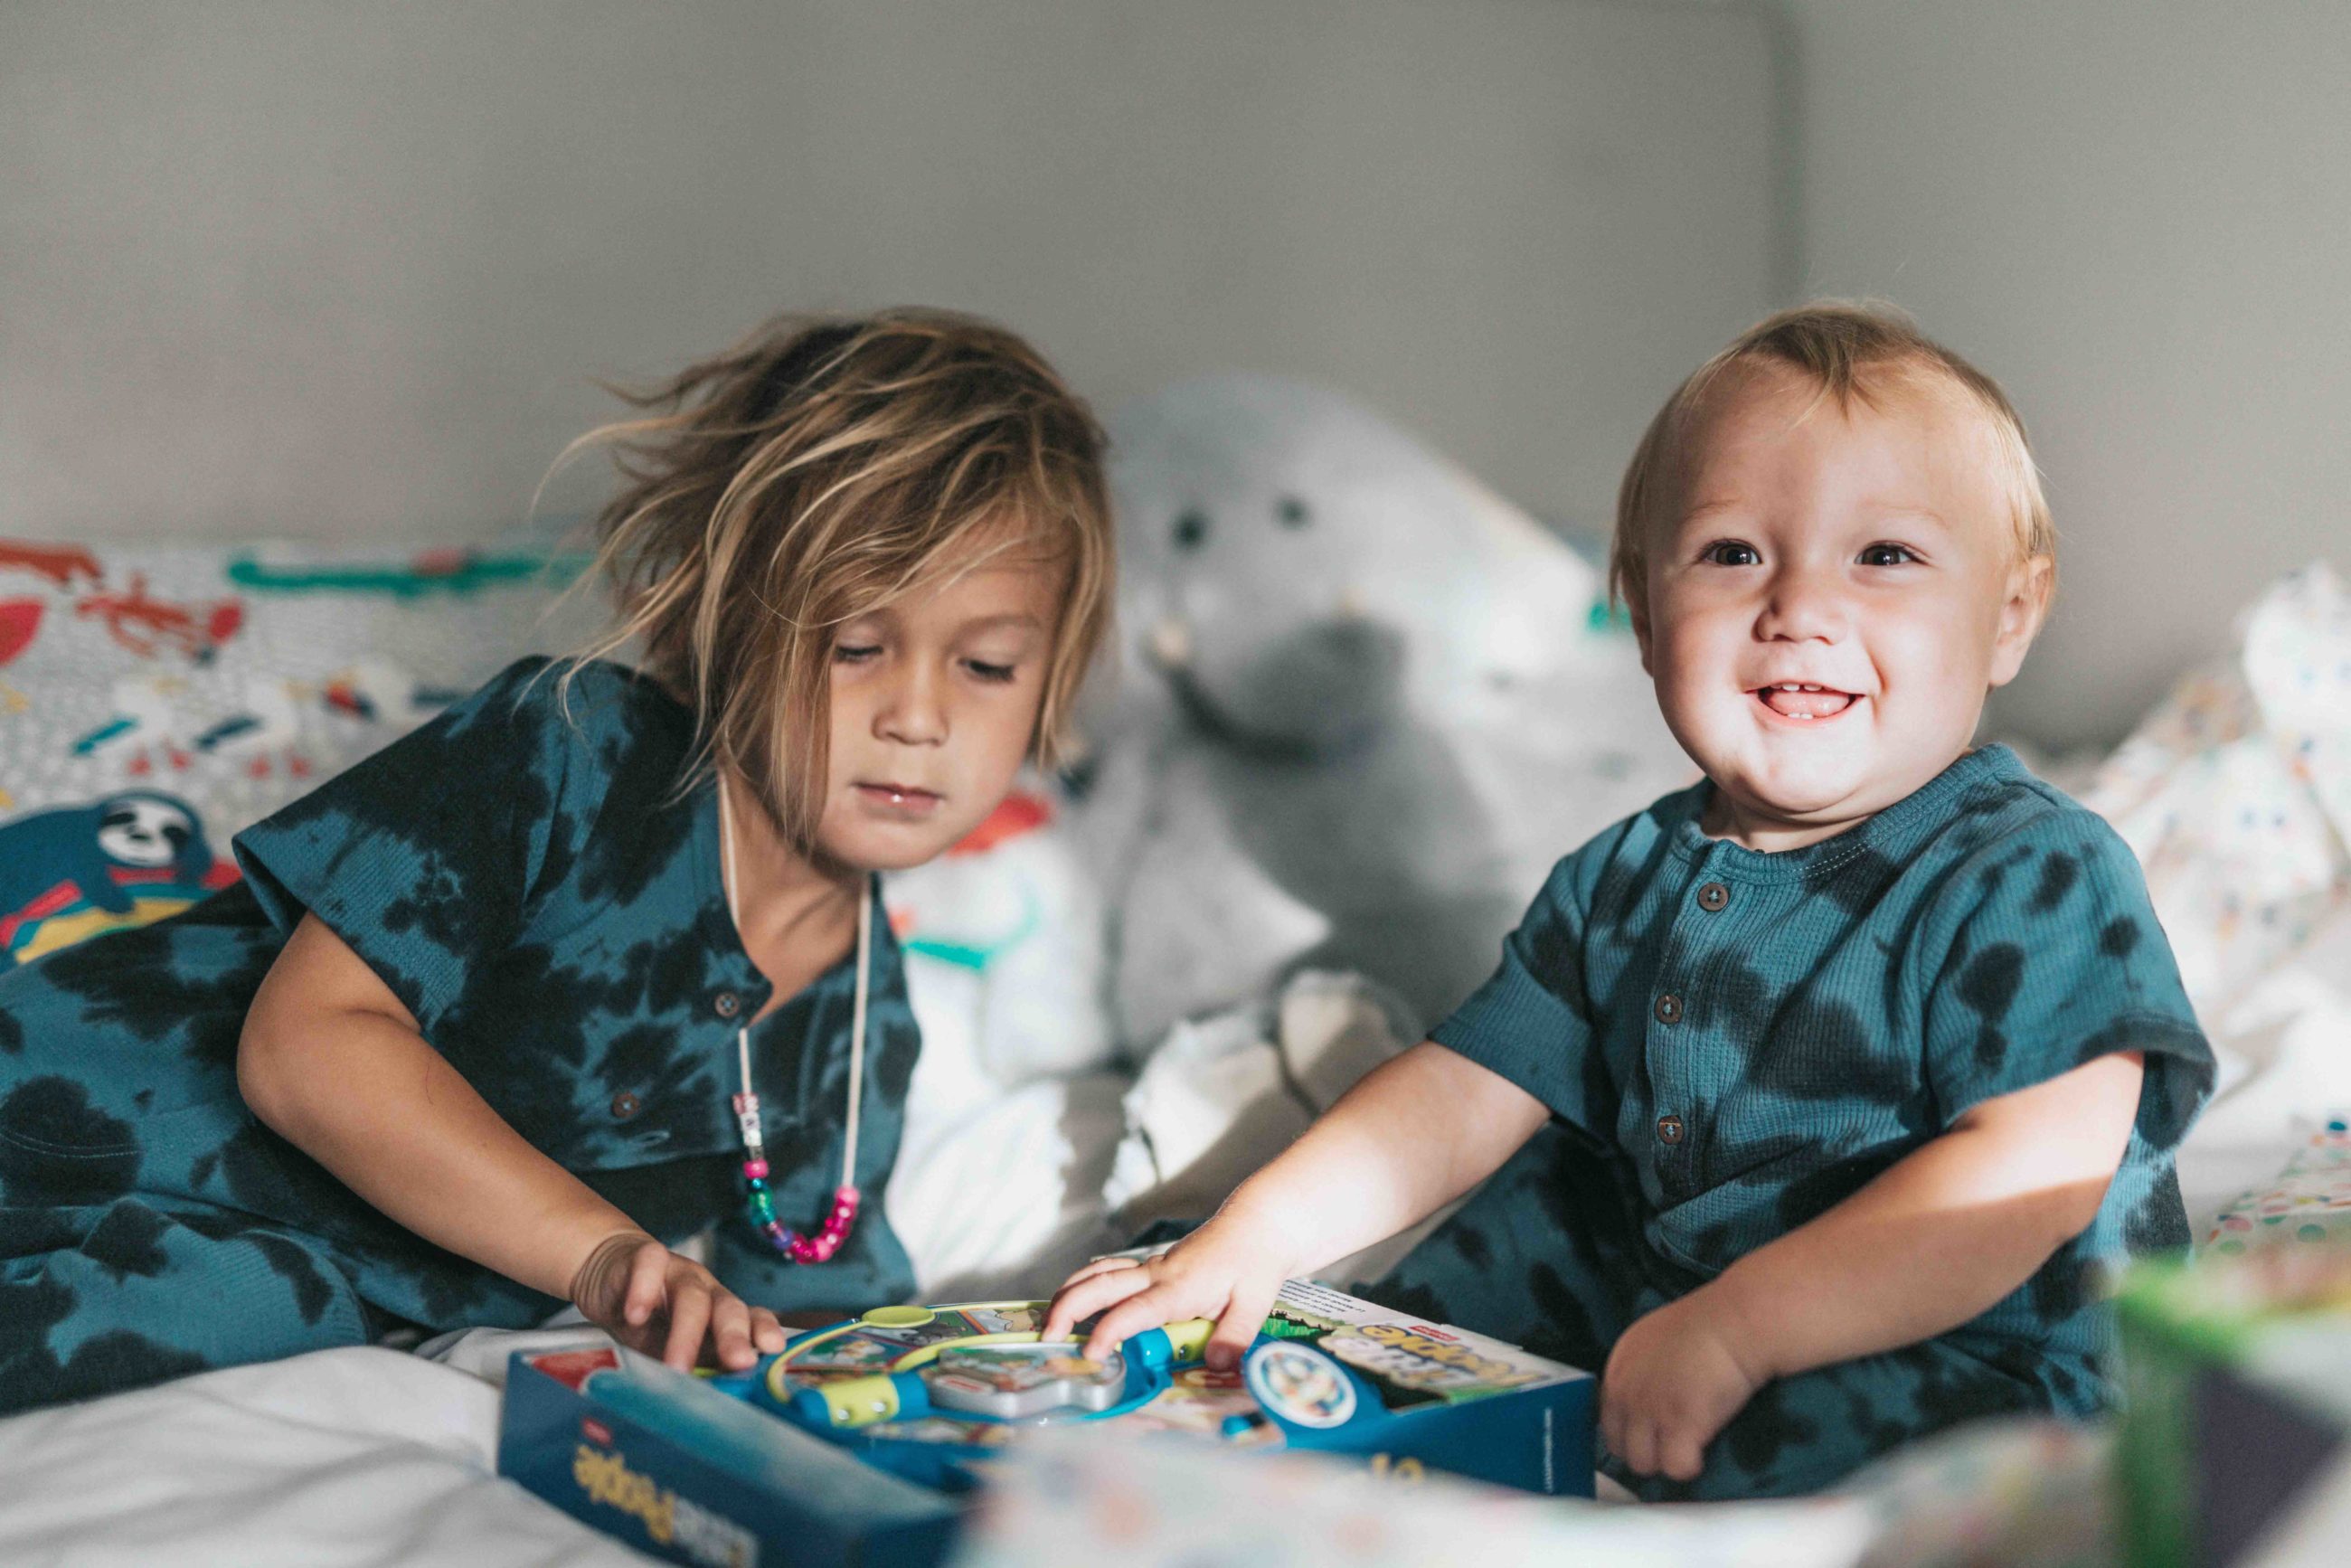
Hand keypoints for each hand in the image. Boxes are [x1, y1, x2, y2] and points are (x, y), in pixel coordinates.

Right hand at [569, 1230, 788, 1372]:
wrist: (608, 1271)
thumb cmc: (648, 1319)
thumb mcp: (670, 1346)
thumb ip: (693, 1365)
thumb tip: (712, 1404)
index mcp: (719, 1310)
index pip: (751, 1317)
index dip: (763, 1330)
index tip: (774, 1349)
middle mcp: (705, 1289)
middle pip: (727, 1308)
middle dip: (735, 1335)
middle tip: (739, 1362)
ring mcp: (677, 1271)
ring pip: (690, 1295)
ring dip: (686, 1332)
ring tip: (677, 1366)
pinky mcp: (642, 1256)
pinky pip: (649, 1265)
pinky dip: (643, 1289)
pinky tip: (635, 1316)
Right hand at [1042, 1220, 1291, 1370]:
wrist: (1258, 1225)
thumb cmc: (1256, 1263)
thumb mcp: (1255, 1302)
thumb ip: (1235, 1335)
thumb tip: (1216, 1366)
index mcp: (1179, 1287)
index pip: (1135, 1310)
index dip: (1109, 1331)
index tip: (1092, 1354)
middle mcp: (1157, 1275)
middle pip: (1100, 1285)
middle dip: (1068, 1308)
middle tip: (1047, 1337)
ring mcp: (1151, 1268)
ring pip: (1099, 1274)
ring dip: (1069, 1293)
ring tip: (1048, 1321)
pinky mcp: (1152, 1268)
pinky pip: (1110, 1272)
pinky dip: (1085, 1283)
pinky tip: (1074, 1300)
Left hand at [1599, 1291, 1767, 1482]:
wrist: (1735, 1322)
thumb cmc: (1707, 1324)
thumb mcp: (1655, 1340)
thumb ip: (1642, 1370)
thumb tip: (1646, 1396)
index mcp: (1618, 1369)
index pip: (1608, 1420)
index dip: (1631, 1433)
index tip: (1652, 1435)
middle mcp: (1625, 1392)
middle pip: (1620, 1447)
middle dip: (1646, 1451)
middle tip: (1674, 1444)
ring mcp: (1649, 1411)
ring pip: (1643, 1464)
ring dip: (1666, 1461)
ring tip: (1690, 1448)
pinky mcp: (1679, 1426)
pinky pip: (1676, 1468)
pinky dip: (1691, 1466)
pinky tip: (1704, 1452)